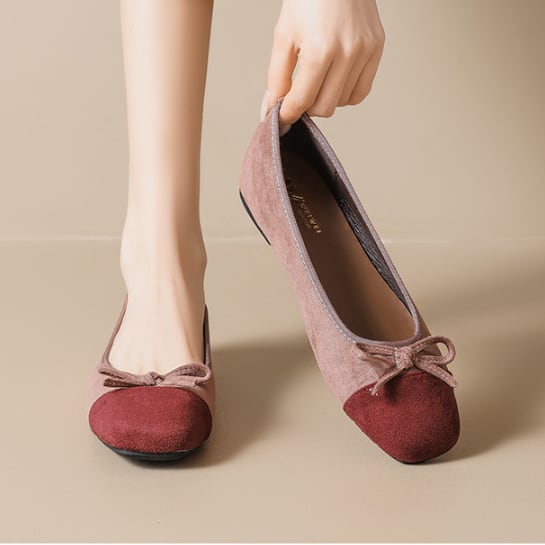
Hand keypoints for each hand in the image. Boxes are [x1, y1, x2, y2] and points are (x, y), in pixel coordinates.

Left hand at [261, 0, 384, 127]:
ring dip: (325, 98)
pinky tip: (334, 81)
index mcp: (320, 50)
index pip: (302, 101)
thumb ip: (276, 77)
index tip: (280, 117)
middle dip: (306, 107)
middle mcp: (347, 52)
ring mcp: (365, 51)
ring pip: (342, 102)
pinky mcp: (377, 48)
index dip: (287, 114)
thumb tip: (274, 107)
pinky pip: (360, 91)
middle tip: (297, 95)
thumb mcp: (283, 36)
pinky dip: (345, 94)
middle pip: (324, 108)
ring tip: (315, 80)